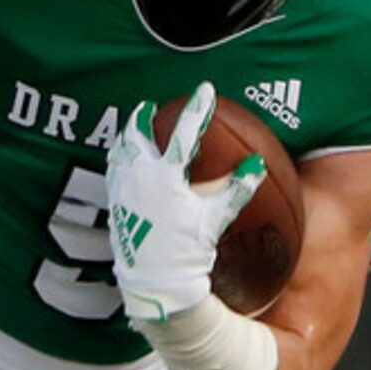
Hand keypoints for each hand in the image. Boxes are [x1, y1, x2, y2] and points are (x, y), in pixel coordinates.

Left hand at [105, 83, 264, 321]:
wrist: (155, 279)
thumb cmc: (188, 250)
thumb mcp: (215, 218)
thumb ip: (237, 189)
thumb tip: (258, 163)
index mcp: (166, 178)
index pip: (184, 134)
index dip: (197, 109)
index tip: (205, 90)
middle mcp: (140, 179)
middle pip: (137, 136)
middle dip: (143, 118)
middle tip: (148, 107)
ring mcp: (123, 192)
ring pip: (120, 152)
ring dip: (126, 137)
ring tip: (131, 129)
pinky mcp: (114, 206)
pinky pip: (112, 173)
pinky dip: (117, 160)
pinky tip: (120, 160)